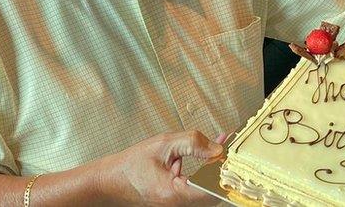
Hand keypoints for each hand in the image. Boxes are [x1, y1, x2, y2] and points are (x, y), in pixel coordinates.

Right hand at [98, 130, 223, 205]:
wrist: (113, 180)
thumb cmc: (132, 165)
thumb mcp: (164, 144)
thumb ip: (192, 143)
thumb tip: (217, 147)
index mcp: (174, 194)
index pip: (211, 188)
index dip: (224, 170)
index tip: (231, 154)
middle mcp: (178, 205)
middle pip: (214, 192)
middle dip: (222, 168)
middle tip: (229, 147)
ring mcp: (179, 205)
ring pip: (208, 191)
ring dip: (215, 170)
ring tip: (220, 146)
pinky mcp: (179, 201)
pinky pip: (199, 190)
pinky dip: (206, 173)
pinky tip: (208, 156)